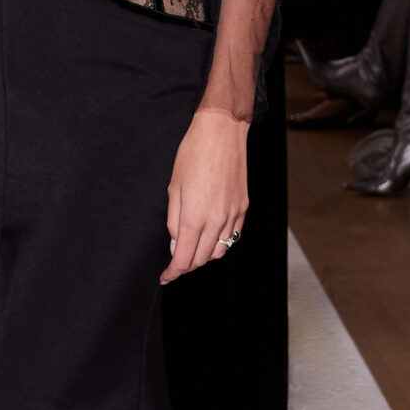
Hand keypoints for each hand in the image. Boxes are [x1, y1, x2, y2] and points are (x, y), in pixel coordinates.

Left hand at [163, 106, 247, 283]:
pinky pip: (233, 236)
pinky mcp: (243, 208)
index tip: (166, 277)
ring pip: (220, 251)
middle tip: (174, 263)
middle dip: (186, 266)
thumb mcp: (173, 187)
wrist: (222, 132)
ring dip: (204, 256)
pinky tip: (210, 236)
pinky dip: (221, 243)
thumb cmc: (193, 154)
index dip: (173, 272)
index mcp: (194, 217)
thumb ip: (174, 220)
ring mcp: (233, 215)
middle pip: (201, 259)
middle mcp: (216, 220)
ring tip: (192, 249)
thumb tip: (175, 244)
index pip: (183, 258)